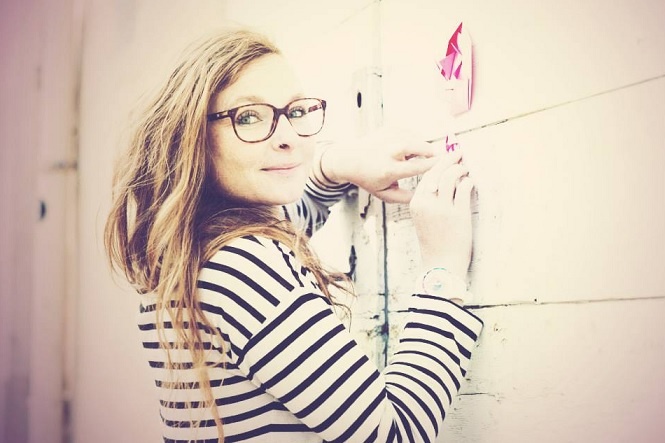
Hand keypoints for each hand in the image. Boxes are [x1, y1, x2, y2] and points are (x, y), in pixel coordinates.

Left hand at [319, 128, 441, 202]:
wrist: (348, 159)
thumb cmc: (368, 178)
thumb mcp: (383, 193)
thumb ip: (404, 197)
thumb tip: (425, 194)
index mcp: (388, 170)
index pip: (416, 167)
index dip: (433, 166)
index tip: (445, 166)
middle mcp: (389, 151)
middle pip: (418, 147)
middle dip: (431, 152)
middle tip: (438, 158)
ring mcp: (389, 137)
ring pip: (416, 138)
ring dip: (422, 147)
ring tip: (417, 157)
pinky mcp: (389, 128)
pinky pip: (410, 133)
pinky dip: (413, 140)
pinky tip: (407, 149)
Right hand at [409, 150, 473, 278]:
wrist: (441, 264)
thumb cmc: (435, 243)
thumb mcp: (424, 219)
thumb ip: (430, 200)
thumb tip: (443, 180)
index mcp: (416, 203)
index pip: (426, 176)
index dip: (437, 163)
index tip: (446, 156)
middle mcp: (427, 203)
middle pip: (437, 172)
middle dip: (449, 159)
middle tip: (459, 153)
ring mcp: (442, 208)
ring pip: (451, 177)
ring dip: (460, 169)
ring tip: (466, 168)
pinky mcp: (457, 214)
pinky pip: (464, 189)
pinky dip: (468, 182)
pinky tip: (470, 182)